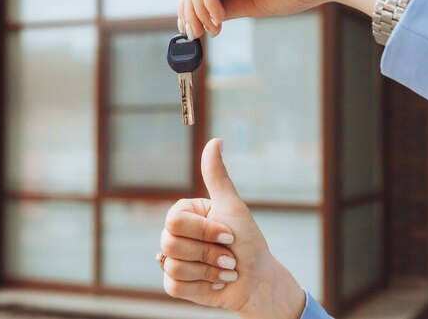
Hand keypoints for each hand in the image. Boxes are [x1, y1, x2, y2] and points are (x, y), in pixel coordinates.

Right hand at [160, 139, 305, 318]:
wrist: (257, 279)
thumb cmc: (248, 241)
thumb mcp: (232, 207)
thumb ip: (217, 176)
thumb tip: (215, 140)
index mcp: (185, 214)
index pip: (175, 221)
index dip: (204, 231)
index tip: (228, 234)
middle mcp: (175, 235)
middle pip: (170, 244)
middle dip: (208, 253)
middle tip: (228, 255)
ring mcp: (173, 260)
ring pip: (174, 266)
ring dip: (209, 272)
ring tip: (226, 269)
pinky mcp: (175, 284)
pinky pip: (175, 286)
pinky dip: (203, 287)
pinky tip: (216, 282)